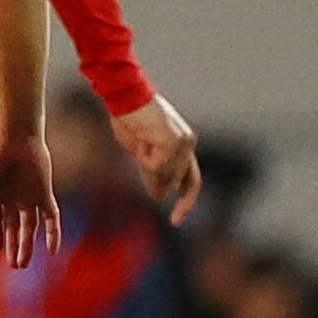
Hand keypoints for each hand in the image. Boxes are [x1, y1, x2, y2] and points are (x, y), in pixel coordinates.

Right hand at [0, 129, 59, 267]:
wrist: (13, 139)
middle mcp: (13, 197)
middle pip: (14, 227)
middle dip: (13, 245)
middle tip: (14, 265)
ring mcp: (30, 196)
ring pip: (31, 227)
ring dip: (27, 245)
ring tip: (22, 263)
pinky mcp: (45, 194)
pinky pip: (52, 217)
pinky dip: (53, 233)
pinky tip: (52, 249)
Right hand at [111, 97, 201, 224]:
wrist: (126, 96)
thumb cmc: (130, 119)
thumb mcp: (141, 152)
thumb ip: (154, 172)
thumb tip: (160, 197)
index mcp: (183, 147)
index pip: (191, 181)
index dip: (185, 202)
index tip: (176, 221)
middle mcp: (188, 145)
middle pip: (175, 182)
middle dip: (157, 182)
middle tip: (149, 172)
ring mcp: (183, 143)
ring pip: (164, 175)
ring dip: (145, 165)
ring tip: (140, 141)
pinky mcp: (173, 143)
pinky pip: (155, 166)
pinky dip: (143, 158)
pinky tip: (141, 139)